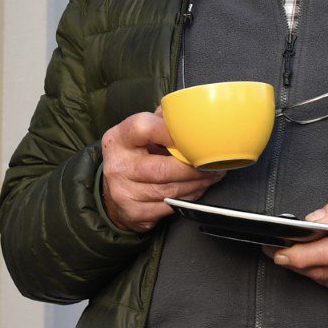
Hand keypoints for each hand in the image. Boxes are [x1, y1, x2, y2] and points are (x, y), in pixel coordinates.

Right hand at [100, 111, 223, 231]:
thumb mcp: (140, 133)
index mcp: (119, 138)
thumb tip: (191, 114)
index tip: (193, 138)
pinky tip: (197, 190)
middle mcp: (118, 165)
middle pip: (163, 168)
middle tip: (212, 165)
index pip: (144, 128)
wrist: (114, 189)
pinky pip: (169, 206)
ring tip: (211, 176)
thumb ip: (162, 121)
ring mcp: (124, 192)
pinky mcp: (134, 212)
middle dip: (193, 169)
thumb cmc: (134, 154)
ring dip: (196, 184)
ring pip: (170, 190)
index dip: (171, 133)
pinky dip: (188, 198)